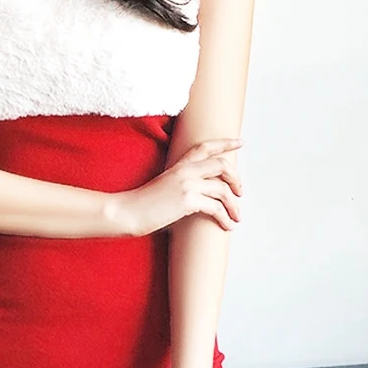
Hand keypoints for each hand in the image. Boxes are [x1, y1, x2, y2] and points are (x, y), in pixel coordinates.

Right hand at [118, 138, 243, 236]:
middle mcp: (185, 171)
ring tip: (236, 217)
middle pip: (222, 165)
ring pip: (223, 189)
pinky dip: (225, 218)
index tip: (239, 142)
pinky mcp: (188, 200)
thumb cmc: (141, 205)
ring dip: (234, 205)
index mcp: (178, 165)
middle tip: (240, 192)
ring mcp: (187, 184)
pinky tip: (227, 225)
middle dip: (236, 179)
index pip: (205, 147)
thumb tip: (198, 195)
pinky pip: (216, 207)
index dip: (225, 143)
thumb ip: (180, 185)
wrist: (126, 212)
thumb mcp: (163, 187)